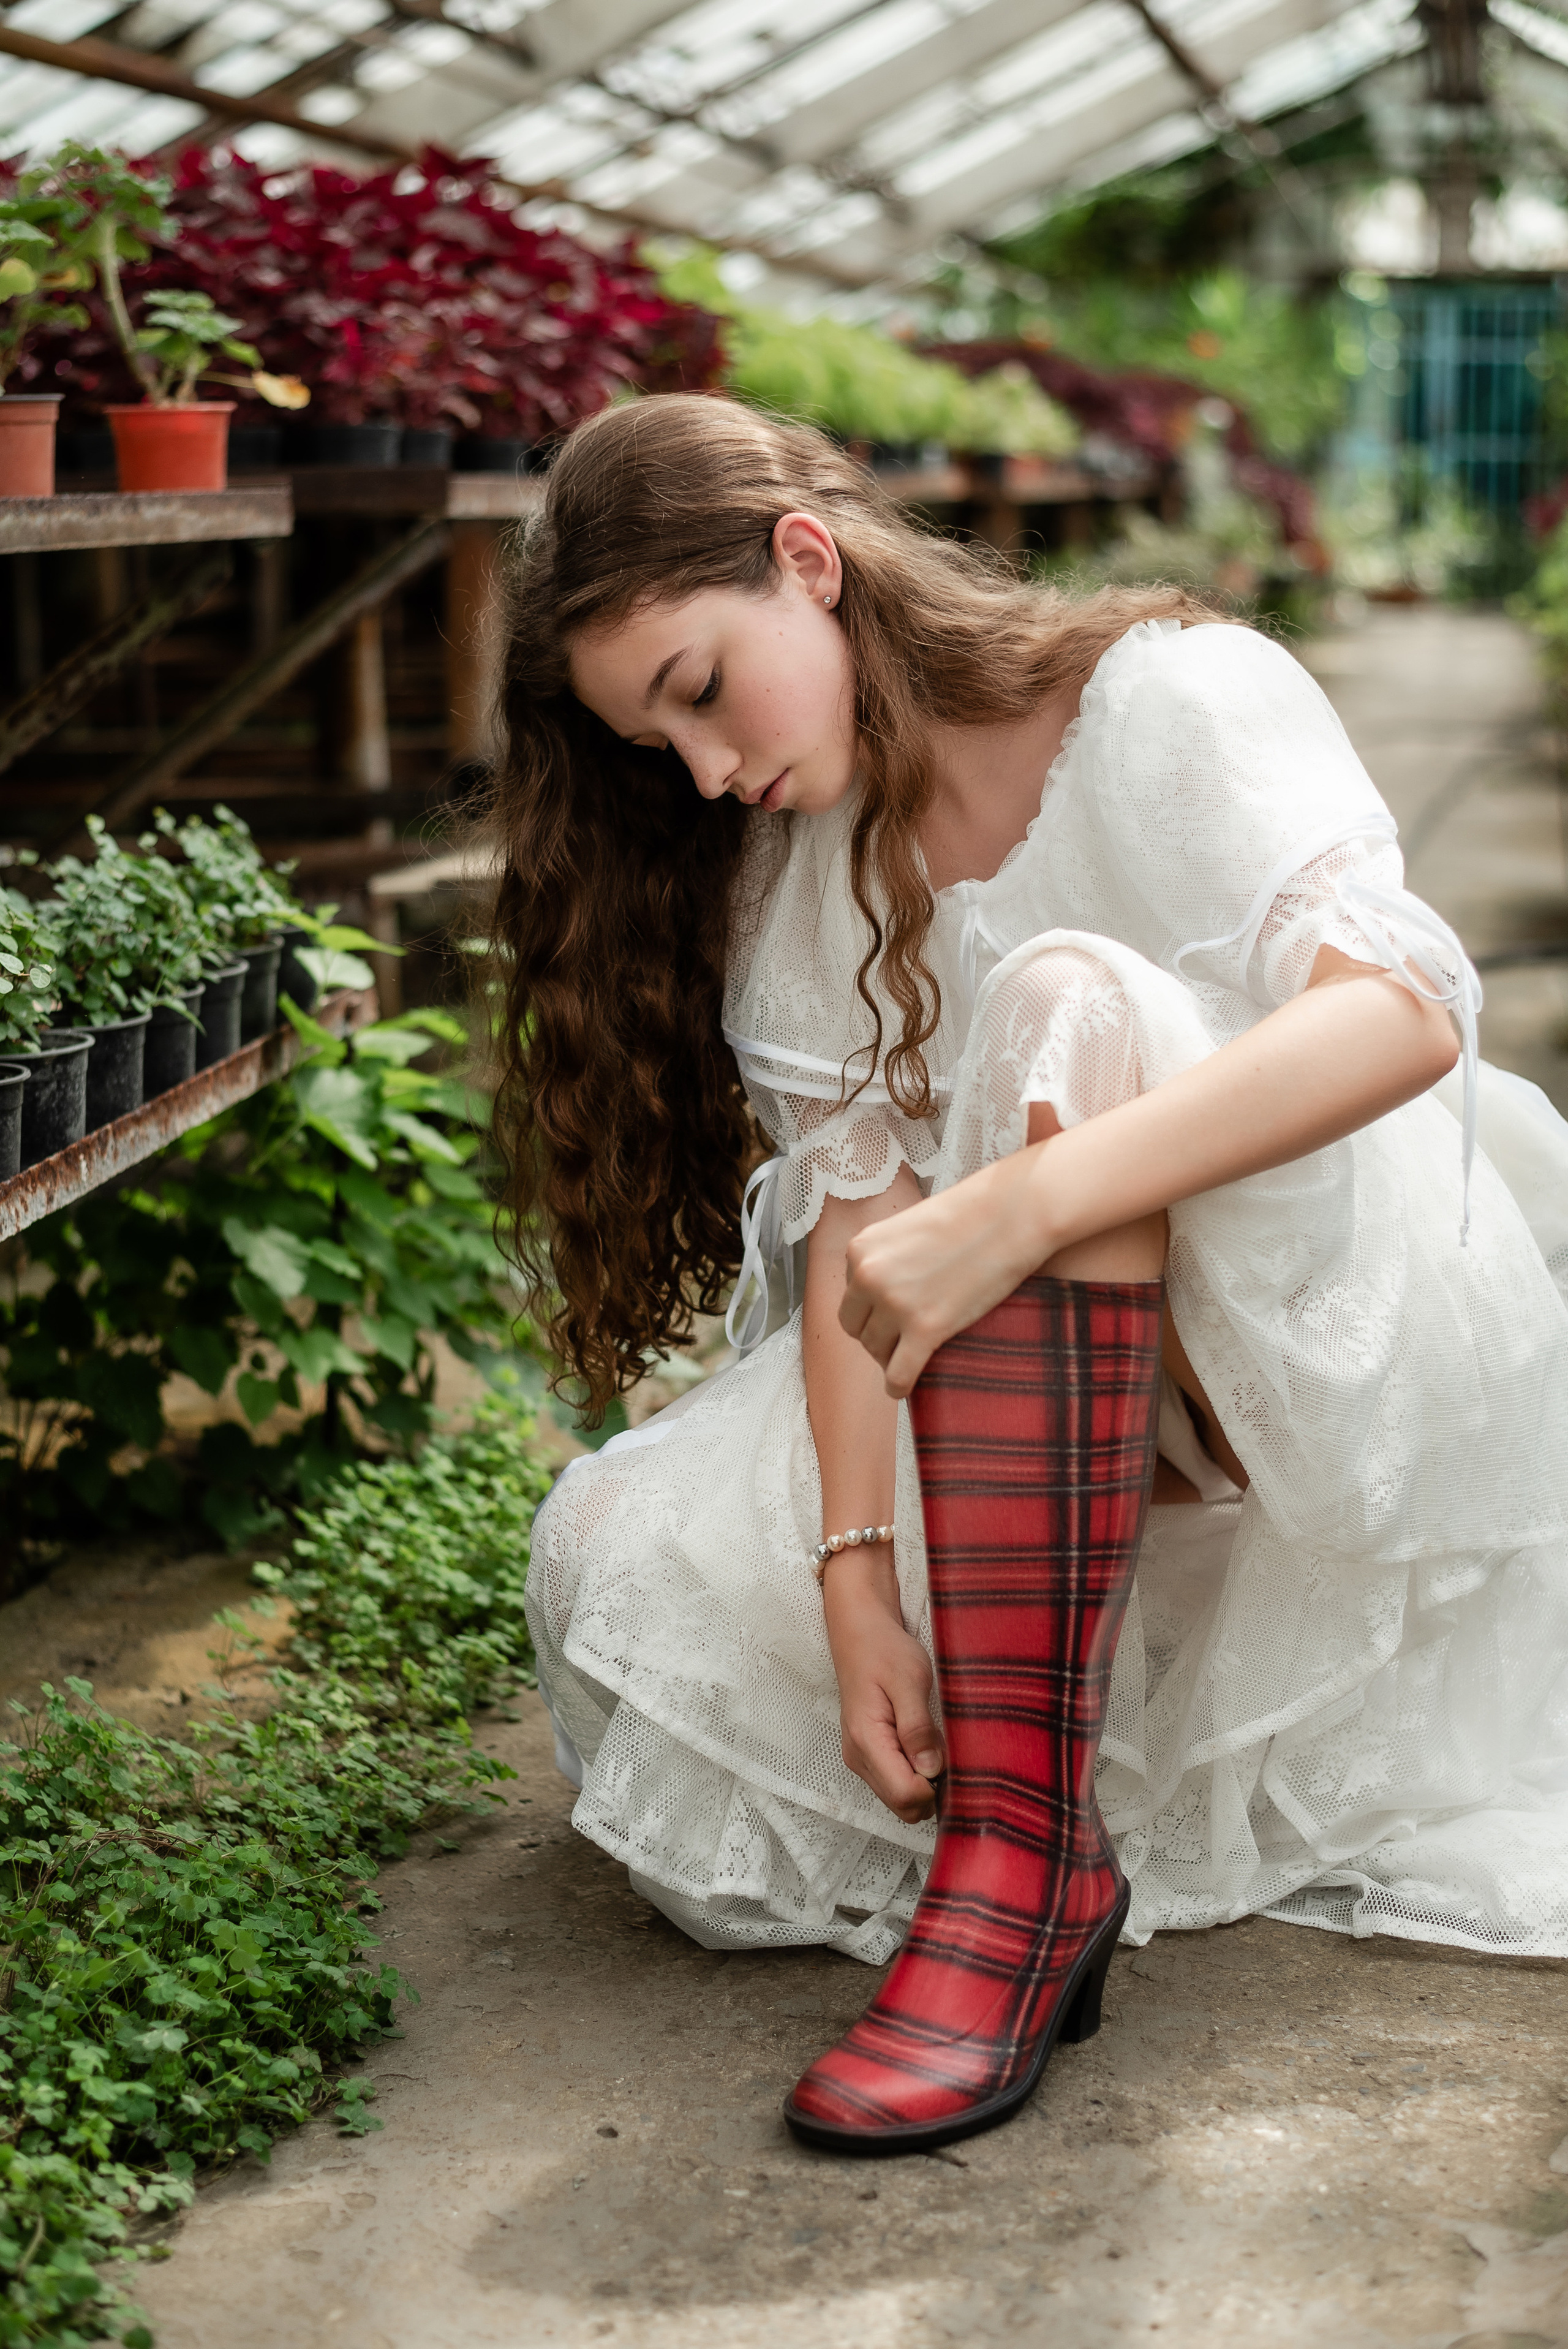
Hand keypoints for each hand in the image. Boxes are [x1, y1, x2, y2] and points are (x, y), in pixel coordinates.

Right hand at [829, 1589, 944, 1823]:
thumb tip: (931, 1769)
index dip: (935, 1786)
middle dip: (932, 1790)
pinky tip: (924, 1745)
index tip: (949, 1757)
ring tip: (934, 1742)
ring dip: (925, 1782)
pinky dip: (916, 1774)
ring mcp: (862, 1760)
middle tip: (945, 1750)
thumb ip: (918, 1727)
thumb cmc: (884, 1652)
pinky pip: (896, 1783)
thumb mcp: (910, 1680)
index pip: (905, 1794)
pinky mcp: (869, 1756)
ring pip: (900, 1800)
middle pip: (903, 1806)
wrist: (861, 1636)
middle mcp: (859, 1758)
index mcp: (867, 1741)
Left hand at [839, 1151, 1048, 1398]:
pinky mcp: (926, 1328)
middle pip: (854, 1326)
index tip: (895, 1309)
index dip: (873, 1305)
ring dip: (891, 1355)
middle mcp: (869, 1276)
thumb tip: (885, 1289)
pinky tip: (906, 1387)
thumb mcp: (908, 1227)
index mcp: (861, 1249)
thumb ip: (889, 1256)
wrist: (1010, 1214)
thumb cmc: (969, 1215)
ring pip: (875, 1350)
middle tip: (902, 1336)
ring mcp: (896, 1304)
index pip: (852, 1293)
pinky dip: (899, 1385)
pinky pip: (898, 1374)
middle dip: (875, 1333)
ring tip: (913, 1353)